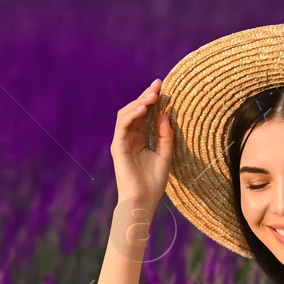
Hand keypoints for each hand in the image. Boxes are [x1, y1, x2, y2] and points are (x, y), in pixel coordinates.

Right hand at [111, 77, 173, 207]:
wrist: (143, 200)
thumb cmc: (154, 182)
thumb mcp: (165, 154)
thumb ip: (165, 134)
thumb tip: (165, 113)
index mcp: (139, 139)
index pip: (144, 115)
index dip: (152, 100)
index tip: (162, 87)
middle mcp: (128, 138)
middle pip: (135, 111)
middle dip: (146, 96)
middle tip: (158, 84)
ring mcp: (122, 141)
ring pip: (126, 114)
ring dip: (139, 103)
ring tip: (153, 95)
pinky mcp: (118, 146)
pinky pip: (122, 125)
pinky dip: (132, 115)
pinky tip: (143, 108)